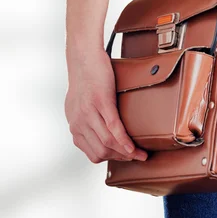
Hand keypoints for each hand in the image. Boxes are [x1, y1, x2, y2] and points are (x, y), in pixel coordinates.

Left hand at [64, 47, 147, 163]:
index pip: (93, 153)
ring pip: (107, 143)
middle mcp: (79, 123)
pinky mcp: (101, 103)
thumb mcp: (79, 105)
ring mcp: (89, 114)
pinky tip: (132, 147)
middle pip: (101, 152)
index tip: (126, 158)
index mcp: (75, 125)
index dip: (112, 159)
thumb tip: (96, 131)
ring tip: (140, 153)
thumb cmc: (85, 78)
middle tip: (137, 156)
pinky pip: (113, 128)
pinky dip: (124, 141)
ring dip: (126, 153)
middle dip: (122, 158)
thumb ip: (85, 120)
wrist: (84, 58)